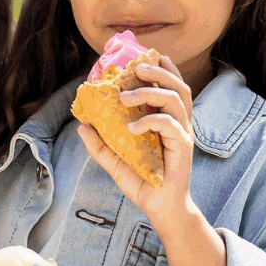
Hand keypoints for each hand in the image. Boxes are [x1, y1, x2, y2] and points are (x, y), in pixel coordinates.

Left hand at [77, 56, 196, 224]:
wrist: (159, 208)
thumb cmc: (143, 182)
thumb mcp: (114, 161)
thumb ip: (100, 144)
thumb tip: (82, 125)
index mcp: (168, 120)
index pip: (170, 86)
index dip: (161, 68)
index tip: (140, 57)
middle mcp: (179, 123)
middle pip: (179, 86)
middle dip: (159, 70)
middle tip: (135, 67)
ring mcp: (183, 134)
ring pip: (176, 99)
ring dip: (150, 92)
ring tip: (124, 96)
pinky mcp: (183, 147)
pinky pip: (170, 124)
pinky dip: (150, 120)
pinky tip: (131, 128)